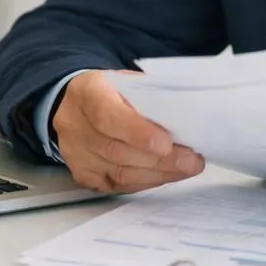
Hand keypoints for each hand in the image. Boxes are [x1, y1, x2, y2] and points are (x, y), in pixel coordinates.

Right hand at [53, 71, 203, 193]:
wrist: (73, 103)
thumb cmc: (109, 90)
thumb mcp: (126, 80)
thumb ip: (148, 98)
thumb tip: (184, 120)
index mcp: (88, 93)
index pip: (108, 116)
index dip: (137, 133)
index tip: (166, 144)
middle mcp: (75, 125)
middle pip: (117, 150)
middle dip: (161, 160)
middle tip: (192, 162)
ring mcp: (76, 153)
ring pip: (118, 173)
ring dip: (157, 174)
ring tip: (185, 169)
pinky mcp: (81, 173)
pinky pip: (115, 185)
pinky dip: (144, 183)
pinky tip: (163, 176)